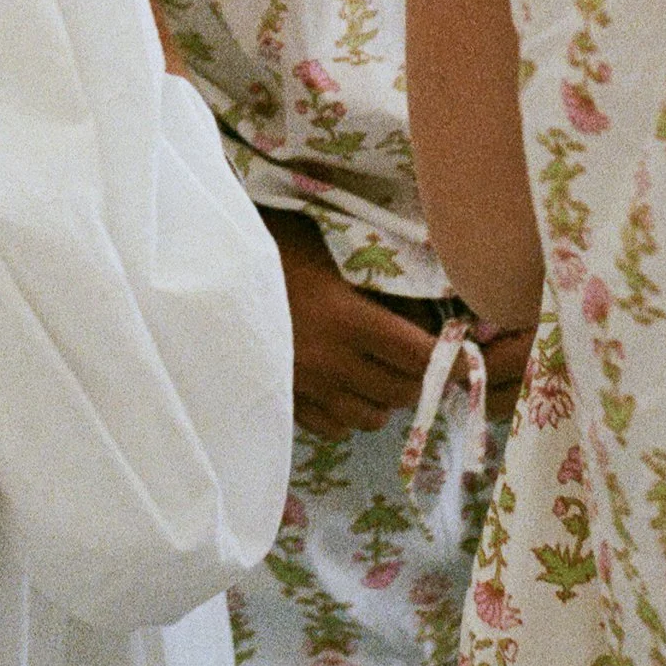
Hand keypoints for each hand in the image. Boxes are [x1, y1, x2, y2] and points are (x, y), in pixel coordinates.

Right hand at [267, 212, 531, 437]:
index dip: (448, 358)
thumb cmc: (264, 244)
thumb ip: (373, 262)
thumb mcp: (321, 239)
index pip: (418, 355)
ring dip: (386, 396)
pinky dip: (350, 410)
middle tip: (425, 353)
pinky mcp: (283, 403)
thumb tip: (432, 272)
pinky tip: (345, 382)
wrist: (201, 274)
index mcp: (344, 318)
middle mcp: (329, 363)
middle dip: (421, 376)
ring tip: (382, 367)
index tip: (464, 350)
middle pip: (401, 391)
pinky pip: (335, 426)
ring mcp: (304, 388)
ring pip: (371, 417)